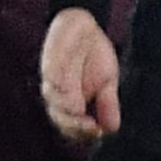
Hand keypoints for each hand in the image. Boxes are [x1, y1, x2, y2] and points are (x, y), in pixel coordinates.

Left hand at [39, 6, 120, 143]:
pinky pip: (51, 78)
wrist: (85, 26)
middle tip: (91, 128)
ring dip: (66, 110)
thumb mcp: (107, 81)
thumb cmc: (94, 55)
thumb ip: (107, 104)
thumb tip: (112, 128)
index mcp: (74, 103)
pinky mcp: (48, 64)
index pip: (73, 126)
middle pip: (61, 119)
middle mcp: (60, 96)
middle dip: (75, 126)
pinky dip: (59, 88)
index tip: (99, 133)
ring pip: (53, 102)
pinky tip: (69, 92)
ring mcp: (52, 81)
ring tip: (79, 113)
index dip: (84, 133)